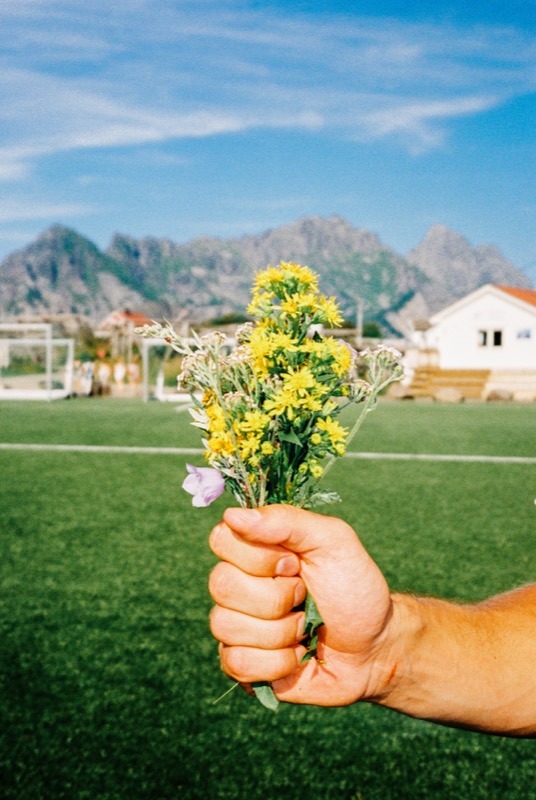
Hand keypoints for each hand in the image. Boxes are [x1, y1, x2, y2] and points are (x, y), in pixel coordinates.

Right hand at [208, 504, 394, 705]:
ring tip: (304, 630)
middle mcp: (239, 584)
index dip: (259, 556)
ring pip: (225, 626)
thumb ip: (286, 520)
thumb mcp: (333, 541)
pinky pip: (236, 663)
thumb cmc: (355, 588)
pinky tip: (296, 657)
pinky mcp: (241, 664)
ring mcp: (237, 626)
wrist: (374, 648)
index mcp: (255, 549)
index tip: (295, 563)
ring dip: (279, 633)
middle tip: (305, 597)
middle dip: (276, 597)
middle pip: (221, 584)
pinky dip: (276, 664)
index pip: (221, 539)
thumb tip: (233, 514)